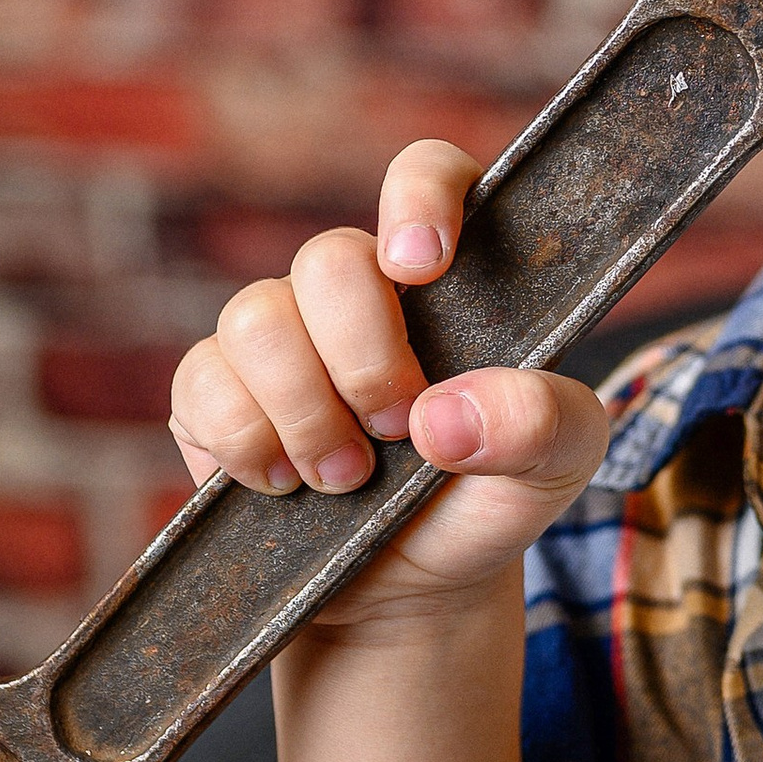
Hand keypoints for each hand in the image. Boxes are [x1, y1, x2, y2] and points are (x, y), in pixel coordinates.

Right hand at [168, 137, 610, 632]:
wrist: (409, 590)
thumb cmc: (490, 498)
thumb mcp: (558, 467)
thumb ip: (543, 424)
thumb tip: (443, 416)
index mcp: (452, 274)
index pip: (428, 171)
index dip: (419, 198)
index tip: (421, 266)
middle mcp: (358, 287)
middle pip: (328, 258)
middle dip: (362, 358)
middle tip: (400, 429)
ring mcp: (280, 332)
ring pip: (256, 318)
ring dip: (305, 412)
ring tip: (348, 478)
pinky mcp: (214, 389)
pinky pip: (203, 382)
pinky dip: (249, 443)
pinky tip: (287, 485)